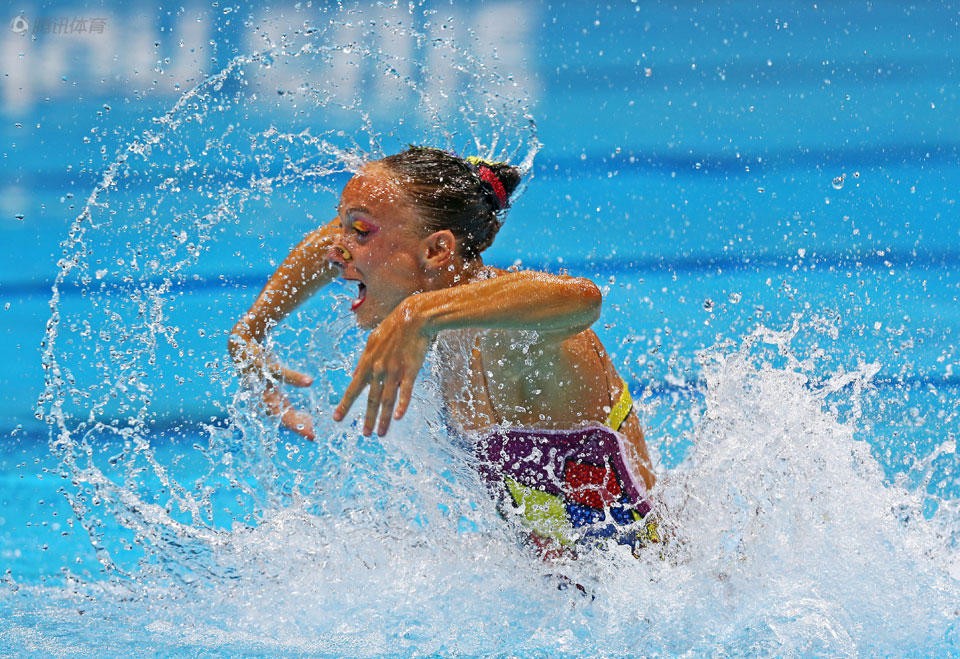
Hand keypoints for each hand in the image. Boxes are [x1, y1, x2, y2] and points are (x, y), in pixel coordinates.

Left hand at [230, 333, 315, 440]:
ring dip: (290, 411)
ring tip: (310, 420)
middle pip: (279, 416)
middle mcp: (263, 396)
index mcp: (270, 401)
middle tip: (312, 436)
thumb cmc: (261, 367)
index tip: (314, 437)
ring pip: (275, 402)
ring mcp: (261, 383)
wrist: (241, 346)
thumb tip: (310, 406)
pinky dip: (294, 378)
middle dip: (295, 427)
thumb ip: (289, 394)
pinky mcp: (262, 365)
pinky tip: (309, 383)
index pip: (285, 419)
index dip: (298, 429)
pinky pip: (279, 373)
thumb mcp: (275, 383)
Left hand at [333, 296, 431, 435]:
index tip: (337, 418)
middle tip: (364, 435)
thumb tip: (354, 374)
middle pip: (371, 398)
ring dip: (382, 418)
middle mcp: (379, 369)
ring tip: (380, 434)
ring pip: (387, 399)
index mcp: (368, 362)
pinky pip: (406, 391)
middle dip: (367, 418)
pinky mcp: (410, 371)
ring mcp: (395, 371)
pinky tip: (398, 417)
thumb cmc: (393, 327)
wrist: (413, 317)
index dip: (345, 404)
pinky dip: (402, 405)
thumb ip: (363, 360)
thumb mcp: (372, 341)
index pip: (353, 388)